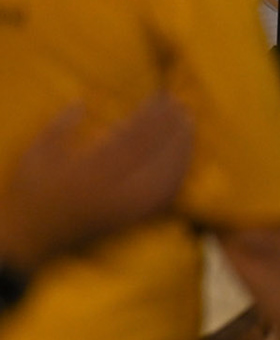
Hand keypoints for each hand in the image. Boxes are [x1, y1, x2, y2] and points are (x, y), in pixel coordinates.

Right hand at [0, 96, 193, 271]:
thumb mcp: (34, 156)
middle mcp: (113, 193)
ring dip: (182, 150)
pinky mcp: (132, 222)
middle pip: (154, 157)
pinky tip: (184, 160)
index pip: (132, 139)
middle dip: (173, 130)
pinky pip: (164, 200)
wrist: (30, 241)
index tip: (163, 98)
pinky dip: (178, 177)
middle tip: (183, 106)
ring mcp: (126, 210)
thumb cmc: (31, 195)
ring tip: (188, 126)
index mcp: (89, 173)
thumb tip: (82, 103)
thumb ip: (58, 128)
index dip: (152, 117)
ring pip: (166, 178)